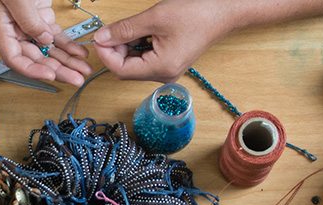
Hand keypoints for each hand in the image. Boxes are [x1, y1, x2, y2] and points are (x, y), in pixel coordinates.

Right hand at [0, 0, 91, 85]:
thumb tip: (44, 40)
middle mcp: (14, 28)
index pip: (14, 57)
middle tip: (76, 78)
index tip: (51, 75)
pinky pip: (56, 36)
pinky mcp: (41, 16)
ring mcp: (28, 23)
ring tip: (84, 70)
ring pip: (49, 49)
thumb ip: (28, 20)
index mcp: (1, 25)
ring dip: (67, 61)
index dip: (32, 70)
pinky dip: (69, 45)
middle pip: (35, 57)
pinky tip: (80, 53)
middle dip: (58, 69)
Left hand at [93, 0, 232, 81]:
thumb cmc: (197, 14)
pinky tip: (141, 31)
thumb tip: (102, 38)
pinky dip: (137, 45)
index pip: (121, 70)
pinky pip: (145, 58)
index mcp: (161, 68)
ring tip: (131, 28)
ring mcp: (168, 70)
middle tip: (112, 29)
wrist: (223, 11)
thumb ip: (125, 30)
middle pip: (126, 69)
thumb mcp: (155, 18)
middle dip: (115, 49)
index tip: (99, 37)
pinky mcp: (170, 62)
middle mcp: (164, 75)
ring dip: (126, 46)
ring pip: (135, 63)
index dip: (106, 54)